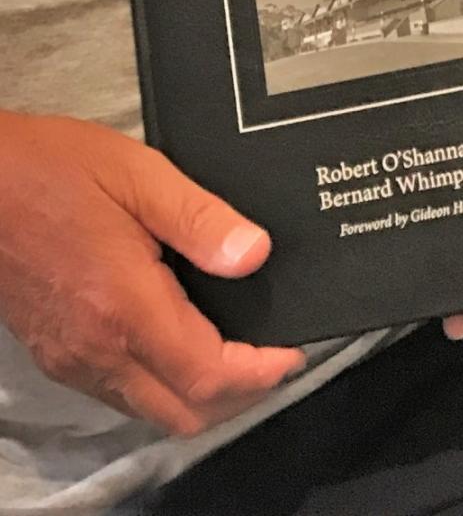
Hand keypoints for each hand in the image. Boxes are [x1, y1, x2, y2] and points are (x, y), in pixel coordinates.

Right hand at [0, 112, 301, 434]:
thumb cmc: (51, 169)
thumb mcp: (138, 174)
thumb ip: (201, 219)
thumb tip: (256, 254)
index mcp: (124, 307)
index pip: (207, 376)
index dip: (261, 374)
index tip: (293, 352)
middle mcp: (96, 350)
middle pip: (184, 413)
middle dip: (240, 397)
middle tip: (273, 358)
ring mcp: (72, 359)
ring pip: (152, 410)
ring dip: (201, 394)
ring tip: (238, 350)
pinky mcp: (56, 355)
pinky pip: (121, 394)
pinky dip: (163, 384)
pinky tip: (182, 340)